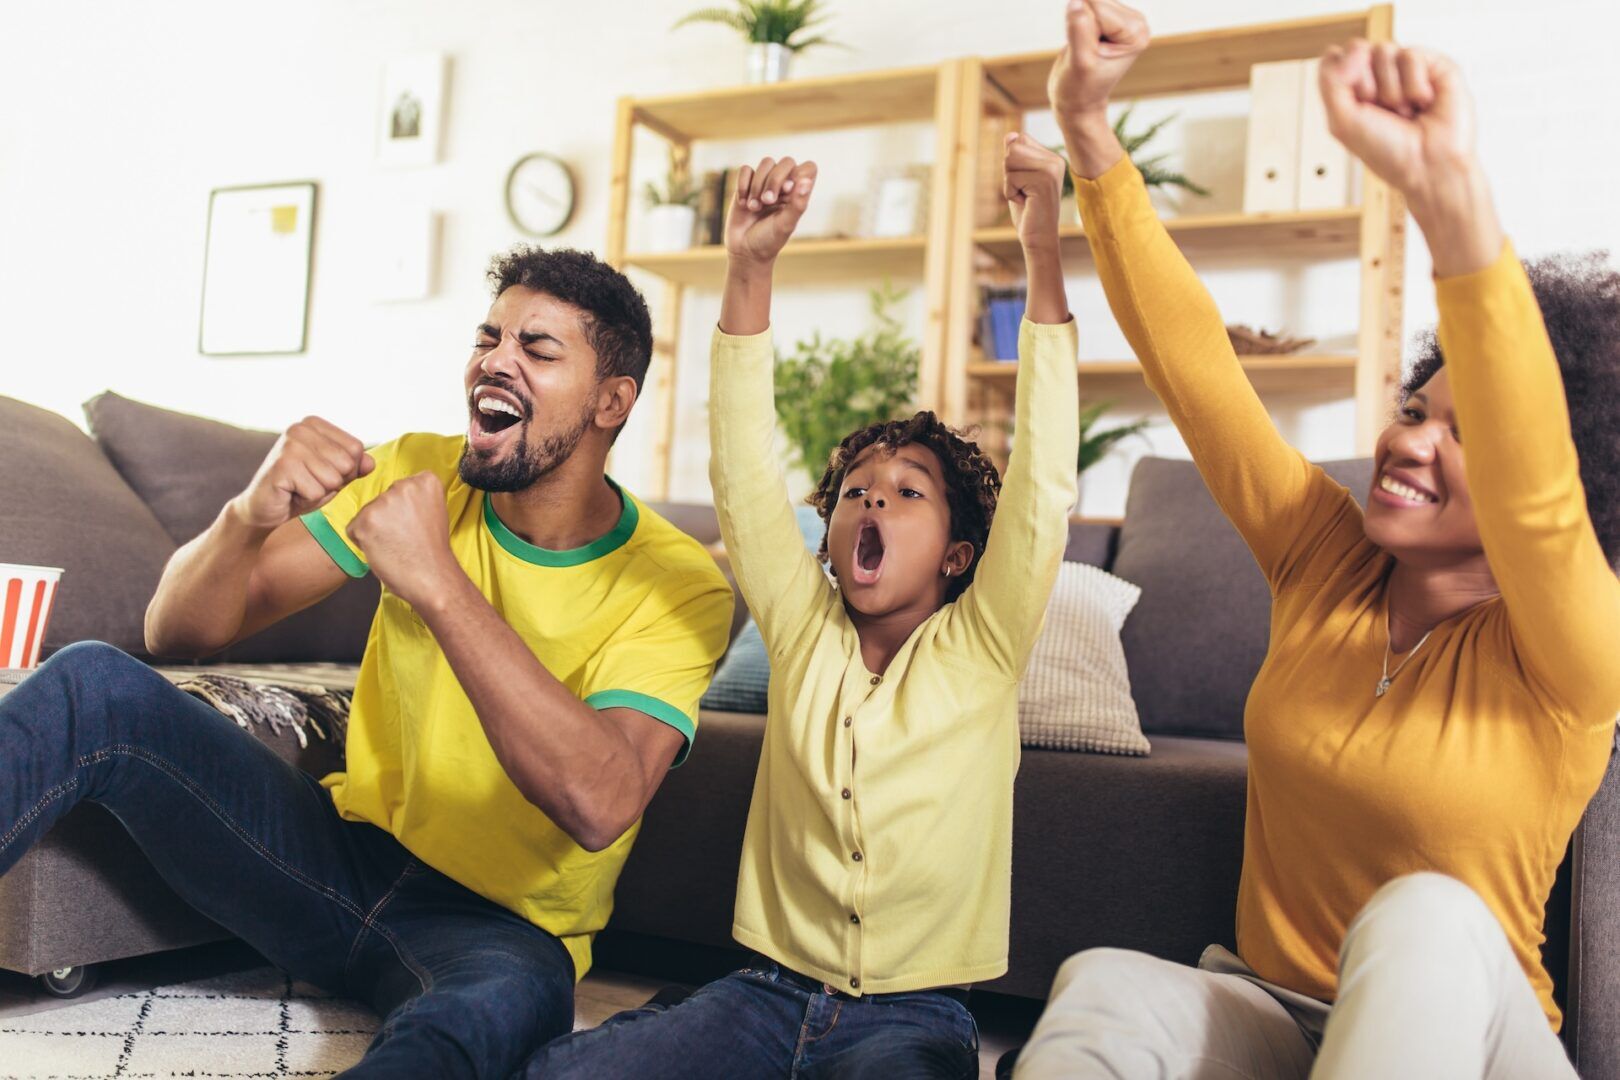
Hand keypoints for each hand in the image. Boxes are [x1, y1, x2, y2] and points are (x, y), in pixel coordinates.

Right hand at [232, 417, 373, 530]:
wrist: (264, 508)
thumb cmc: (302, 489)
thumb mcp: (334, 475)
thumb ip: (354, 466)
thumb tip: (370, 463)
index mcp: (314, 424)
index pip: (356, 448)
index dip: (347, 470)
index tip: (322, 473)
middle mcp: (300, 428)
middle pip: (346, 463)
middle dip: (334, 482)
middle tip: (309, 483)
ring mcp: (289, 445)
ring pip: (332, 478)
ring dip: (320, 492)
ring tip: (300, 488)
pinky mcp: (282, 465)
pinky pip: (316, 491)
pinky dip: (307, 500)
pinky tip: (290, 493)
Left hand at [345, 472, 458, 608]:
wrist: (433, 576)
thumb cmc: (432, 550)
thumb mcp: (434, 512)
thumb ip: (415, 500)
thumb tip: (390, 501)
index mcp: (425, 481)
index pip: (401, 488)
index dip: (405, 508)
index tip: (416, 522)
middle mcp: (403, 485)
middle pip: (382, 498)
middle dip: (387, 516)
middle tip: (404, 536)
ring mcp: (383, 502)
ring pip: (367, 513)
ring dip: (374, 529)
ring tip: (394, 544)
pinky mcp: (366, 520)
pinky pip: (354, 528)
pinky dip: (362, 541)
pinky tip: (383, 550)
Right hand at [724, 156, 816, 268]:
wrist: (744, 251)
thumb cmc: (769, 240)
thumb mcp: (786, 225)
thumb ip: (798, 204)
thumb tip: (806, 181)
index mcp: (798, 194)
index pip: (808, 168)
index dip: (799, 174)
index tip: (789, 191)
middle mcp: (784, 185)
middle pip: (786, 162)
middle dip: (774, 180)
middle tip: (767, 201)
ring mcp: (765, 183)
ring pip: (766, 162)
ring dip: (758, 185)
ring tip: (754, 207)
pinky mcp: (747, 185)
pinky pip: (746, 170)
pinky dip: (743, 185)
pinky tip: (744, 203)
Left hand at [1005, 133, 1068, 251]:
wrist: (1039, 238)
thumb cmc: (1028, 211)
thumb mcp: (1017, 179)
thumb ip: (1015, 157)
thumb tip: (1010, 134)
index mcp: (1051, 157)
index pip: (1019, 140)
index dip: (1012, 163)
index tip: (1024, 183)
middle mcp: (1055, 160)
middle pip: (1013, 148)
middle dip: (1008, 172)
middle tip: (1023, 191)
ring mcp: (1052, 169)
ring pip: (1010, 160)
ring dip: (1009, 182)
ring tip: (1024, 196)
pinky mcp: (1045, 180)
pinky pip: (1010, 177)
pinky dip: (1010, 193)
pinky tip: (1026, 203)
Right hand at [1047, 0, 1149, 123]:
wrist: (1078, 102)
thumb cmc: (1080, 88)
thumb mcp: (1080, 62)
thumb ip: (1079, 30)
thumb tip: (1075, 1)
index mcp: (1135, 33)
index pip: (1098, 8)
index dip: (1083, 29)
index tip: (1086, 54)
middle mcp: (1135, 22)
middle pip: (1094, 1)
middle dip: (1081, 24)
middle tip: (1083, 51)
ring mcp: (1123, 19)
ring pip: (1086, 2)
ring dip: (1077, 24)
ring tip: (1084, 48)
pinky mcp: (1109, 18)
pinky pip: (1083, 5)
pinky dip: (1076, 22)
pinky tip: (1084, 43)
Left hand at [1320, 42, 1499, 274]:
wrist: (1429, 166)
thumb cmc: (1388, 153)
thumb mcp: (1342, 122)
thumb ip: (1330, 82)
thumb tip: (1352, 49)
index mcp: (1354, 90)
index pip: (1335, 58)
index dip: (1341, 79)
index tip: (1357, 107)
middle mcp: (1379, 78)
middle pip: (1358, 50)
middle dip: (1366, 87)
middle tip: (1382, 112)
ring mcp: (1407, 70)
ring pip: (1384, 50)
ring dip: (1391, 90)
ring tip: (1404, 111)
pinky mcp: (1434, 66)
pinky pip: (1411, 55)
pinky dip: (1413, 85)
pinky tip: (1422, 103)